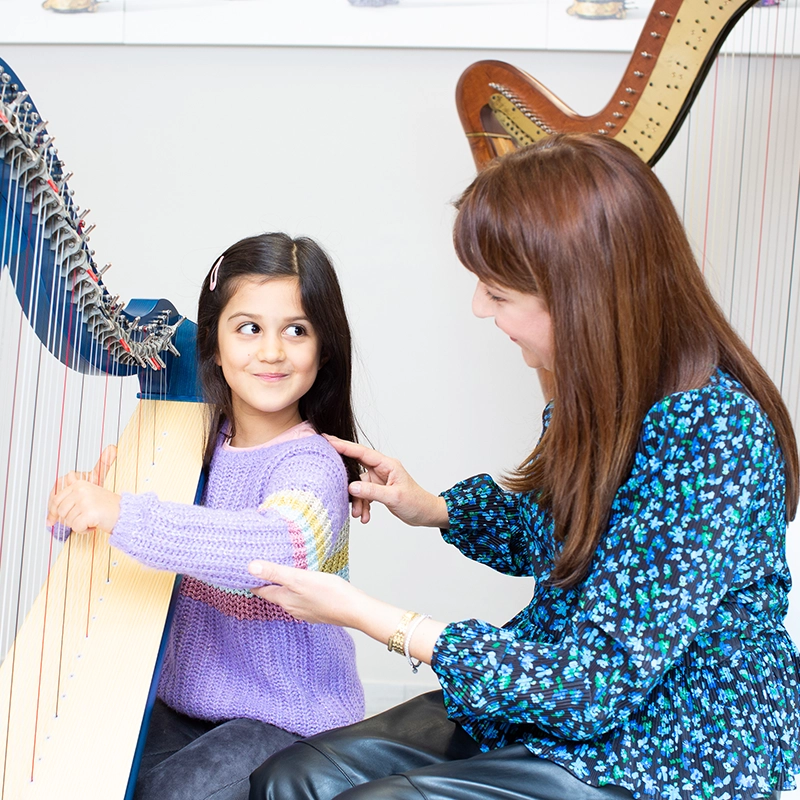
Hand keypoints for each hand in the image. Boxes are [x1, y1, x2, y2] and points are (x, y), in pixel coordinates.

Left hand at [46, 445, 120, 533]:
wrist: (126, 513)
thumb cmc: (107, 507)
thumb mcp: (88, 496)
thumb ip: (70, 498)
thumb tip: (51, 514)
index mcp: (79, 484)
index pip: (56, 500)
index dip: (52, 513)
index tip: (50, 521)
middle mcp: (81, 490)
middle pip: (61, 512)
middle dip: (70, 519)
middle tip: (83, 519)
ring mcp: (85, 501)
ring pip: (68, 521)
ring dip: (78, 525)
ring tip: (91, 520)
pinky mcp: (89, 513)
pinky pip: (76, 528)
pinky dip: (84, 530)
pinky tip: (93, 525)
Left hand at [248, 561, 365, 625]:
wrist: (355, 610)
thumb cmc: (329, 593)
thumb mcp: (299, 578)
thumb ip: (275, 572)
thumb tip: (250, 567)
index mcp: (285, 599)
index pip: (261, 590)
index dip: (252, 581)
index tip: (244, 572)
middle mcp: (292, 608)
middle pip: (274, 594)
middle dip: (267, 583)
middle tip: (261, 569)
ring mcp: (305, 611)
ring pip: (288, 597)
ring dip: (283, 587)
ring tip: (281, 574)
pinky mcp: (317, 610)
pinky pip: (302, 600)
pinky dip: (298, 591)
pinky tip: (304, 585)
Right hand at [324, 436, 448, 527]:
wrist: (426, 514)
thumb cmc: (416, 502)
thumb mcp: (394, 497)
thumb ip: (372, 491)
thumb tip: (351, 487)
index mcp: (387, 465)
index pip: (361, 452)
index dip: (343, 446)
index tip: (327, 440)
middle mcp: (381, 469)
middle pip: (356, 467)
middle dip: (345, 478)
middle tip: (328, 477)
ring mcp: (379, 479)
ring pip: (359, 486)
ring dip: (357, 501)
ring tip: (359, 514)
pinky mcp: (378, 490)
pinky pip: (364, 495)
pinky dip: (363, 506)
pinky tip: (365, 516)